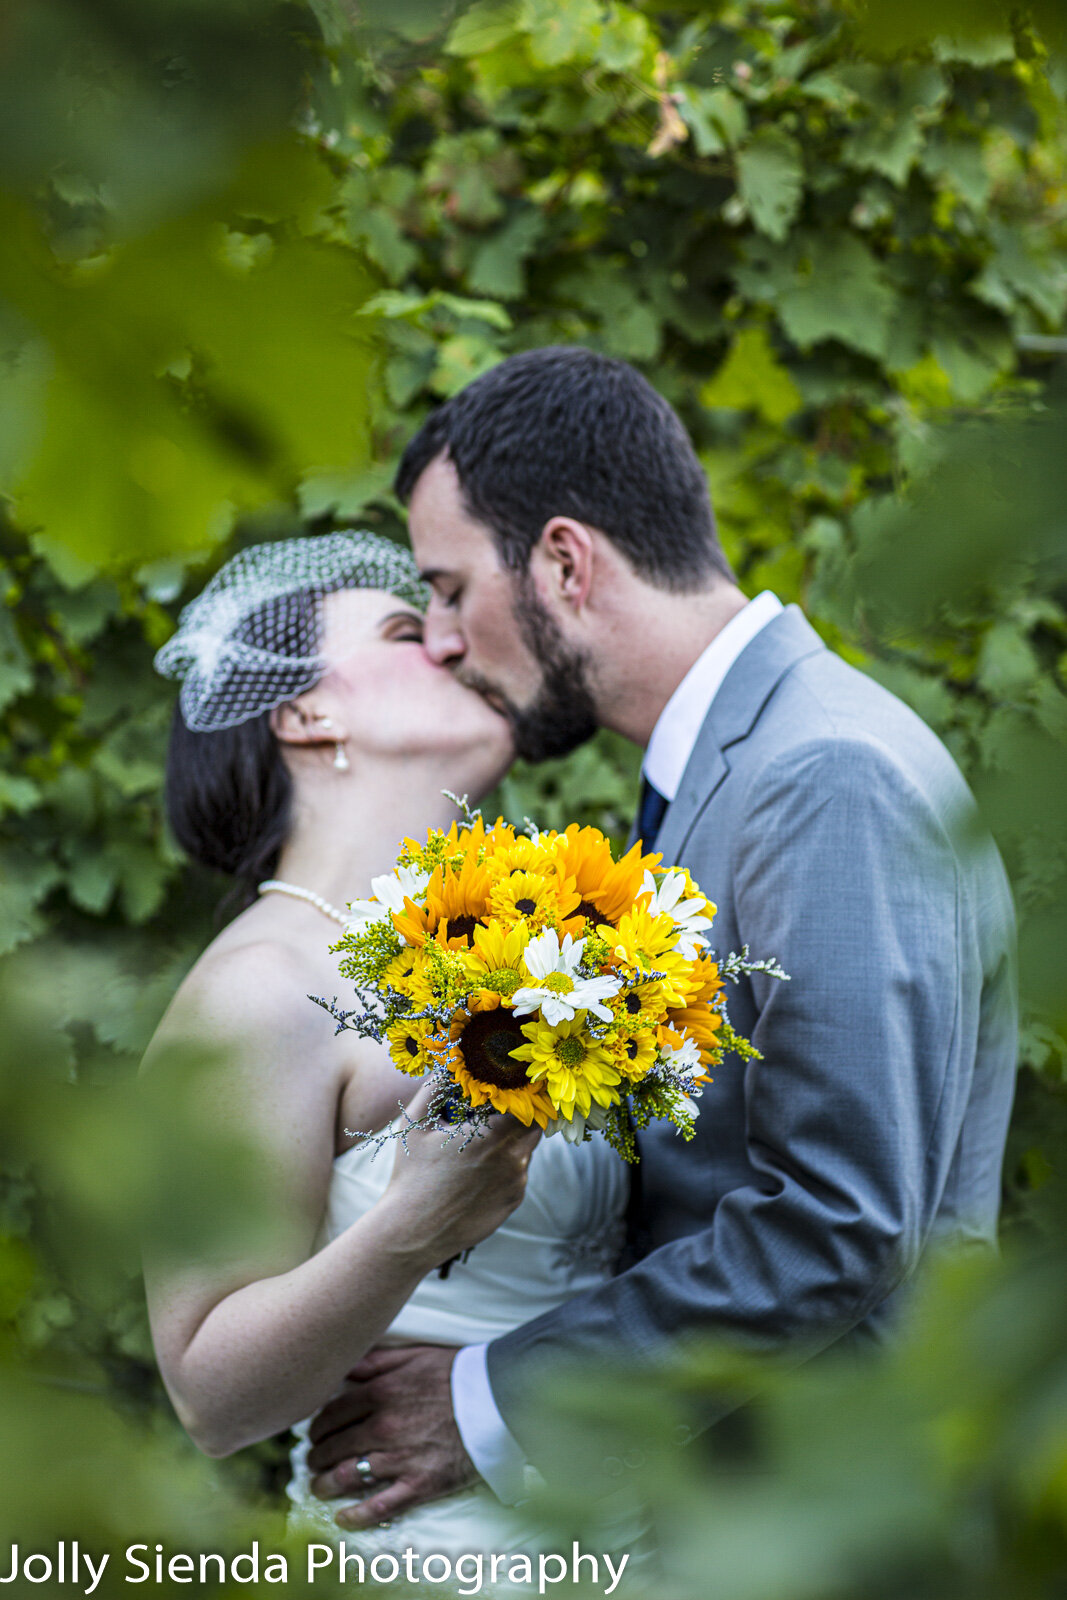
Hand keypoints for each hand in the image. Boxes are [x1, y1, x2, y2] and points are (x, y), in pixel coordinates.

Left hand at [307, 1345, 474, 1527]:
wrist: (497, 1399)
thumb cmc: (456, 1374)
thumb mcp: (413, 1356)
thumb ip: (376, 1361)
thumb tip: (345, 1366)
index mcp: (380, 1394)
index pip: (333, 1414)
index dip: (319, 1426)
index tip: (314, 1433)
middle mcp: (383, 1427)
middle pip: (334, 1447)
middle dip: (317, 1457)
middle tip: (313, 1461)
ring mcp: (400, 1457)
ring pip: (349, 1476)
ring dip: (327, 1485)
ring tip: (319, 1487)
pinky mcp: (419, 1484)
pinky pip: (380, 1505)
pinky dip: (357, 1515)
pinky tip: (343, 1518)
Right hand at [382, 1087, 540, 1269]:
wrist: (413, 1232)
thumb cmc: (411, 1175)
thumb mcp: (416, 1124)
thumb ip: (435, 1087)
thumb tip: (448, 1063)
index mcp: (493, 1136)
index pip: (530, 1104)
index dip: (522, 1093)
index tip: (510, 1087)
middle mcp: (513, 1159)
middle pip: (534, 1125)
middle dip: (519, 1114)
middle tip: (496, 1111)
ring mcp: (516, 1183)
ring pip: (525, 1150)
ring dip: (511, 1140)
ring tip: (480, 1143)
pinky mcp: (513, 1202)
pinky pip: (518, 1173)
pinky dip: (506, 1165)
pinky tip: (478, 1170)